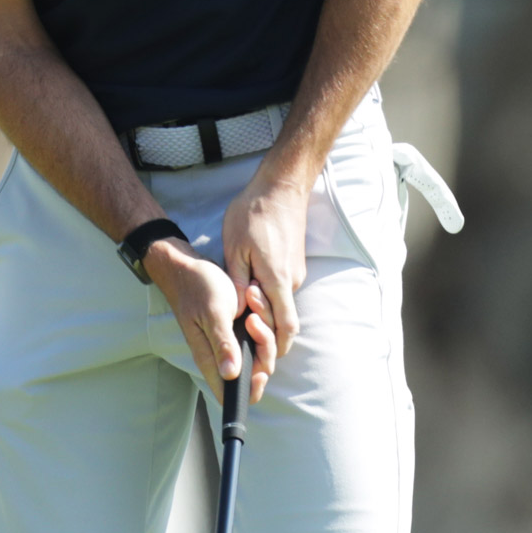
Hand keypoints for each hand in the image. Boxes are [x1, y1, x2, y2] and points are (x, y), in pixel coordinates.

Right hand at [143, 239, 276, 403]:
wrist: (187, 267)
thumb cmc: (198, 287)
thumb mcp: (213, 312)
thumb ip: (222, 344)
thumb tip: (231, 374)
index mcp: (211, 357)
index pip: (233, 393)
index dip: (252, 387)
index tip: (261, 366)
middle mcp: (221, 354)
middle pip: (255, 369)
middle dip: (264, 346)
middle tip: (253, 318)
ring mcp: (229, 342)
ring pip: (259, 350)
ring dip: (264, 327)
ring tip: (253, 300)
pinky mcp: (235, 330)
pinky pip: (257, 334)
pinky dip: (262, 319)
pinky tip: (254, 300)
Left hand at [222, 166, 310, 359]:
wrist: (280, 186)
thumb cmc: (254, 213)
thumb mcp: (235, 248)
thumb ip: (238, 284)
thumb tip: (238, 313)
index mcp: (278, 280)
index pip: (284, 328)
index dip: (271, 346)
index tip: (251, 344)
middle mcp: (292, 281)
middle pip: (283, 322)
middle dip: (264, 332)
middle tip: (241, 327)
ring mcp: (295, 272)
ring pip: (282, 305)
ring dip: (264, 312)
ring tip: (242, 302)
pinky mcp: (293, 264)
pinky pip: (281, 291)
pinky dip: (268, 299)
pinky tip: (249, 289)